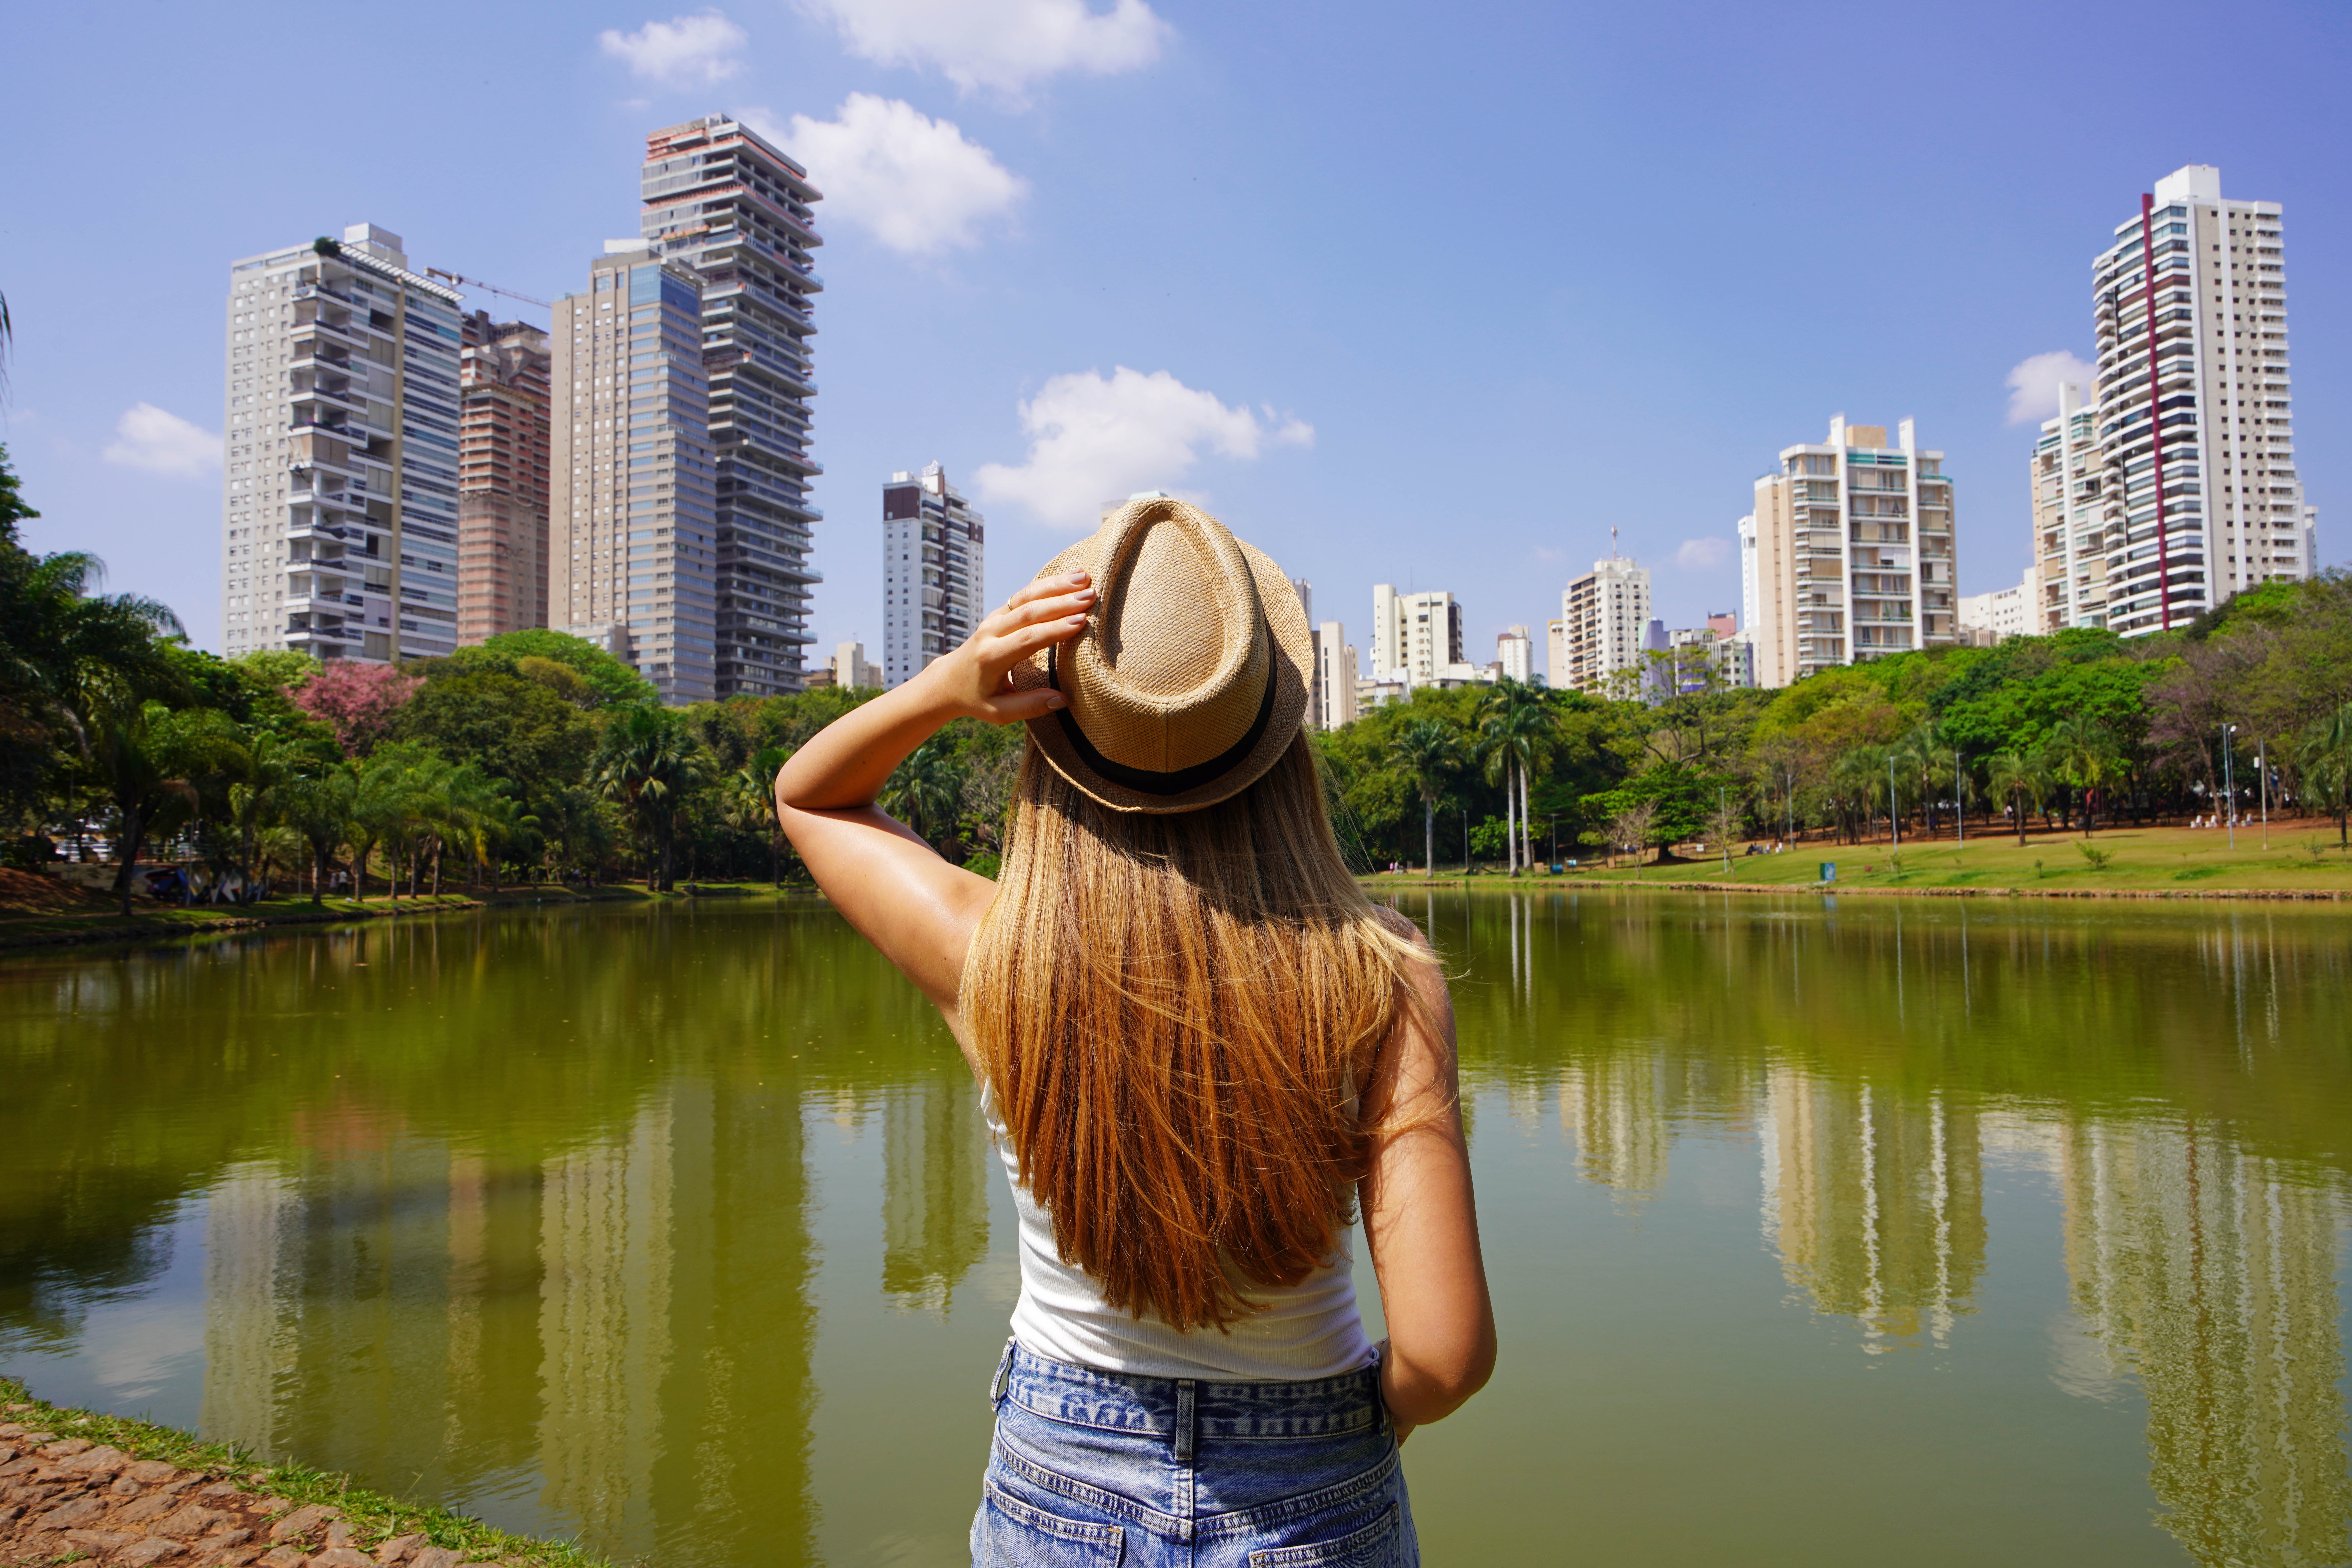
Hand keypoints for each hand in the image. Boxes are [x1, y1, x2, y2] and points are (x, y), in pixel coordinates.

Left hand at [920, 571, 1094, 723]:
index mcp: (991, 658)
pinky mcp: (999, 613)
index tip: (1080, 622)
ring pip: (1026, 597)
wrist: (947, 680)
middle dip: (1061, 603)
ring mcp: (993, 619)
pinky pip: (1024, 594)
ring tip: (1085, 578)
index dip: (1053, 630)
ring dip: (1056, 586)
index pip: (1026, 639)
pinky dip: (1047, 584)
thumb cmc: (977, 699)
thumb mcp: (999, 712)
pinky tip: (1070, 577)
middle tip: (1090, 597)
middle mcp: (990, 633)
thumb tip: (1063, 700)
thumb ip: (1030, 706)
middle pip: (1028, 612)